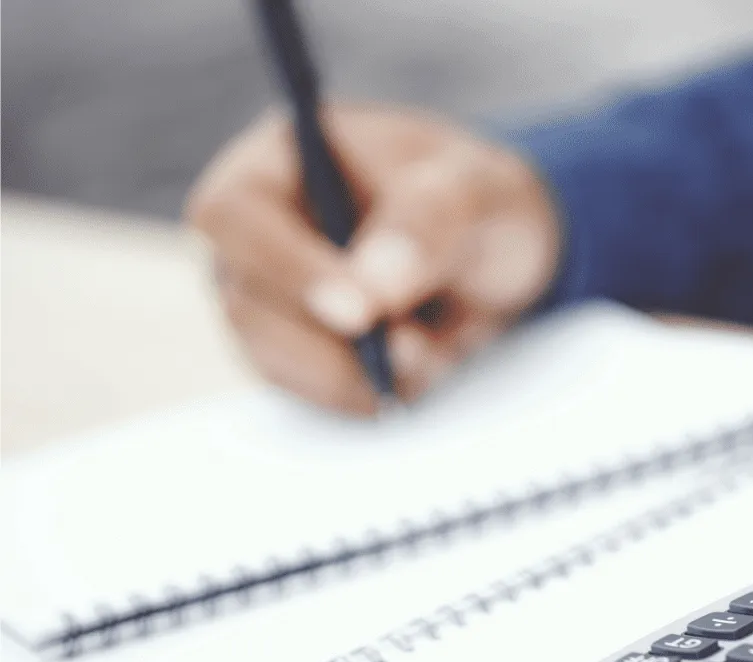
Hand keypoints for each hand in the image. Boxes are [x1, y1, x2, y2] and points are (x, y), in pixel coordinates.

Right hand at [186, 104, 560, 414]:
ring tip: (430, 351)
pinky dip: (365, 392)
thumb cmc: (477, 199)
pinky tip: (418, 368)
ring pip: (272, 358)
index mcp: (283, 159)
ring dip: (353, 374)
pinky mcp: (294, 352)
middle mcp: (256, 231)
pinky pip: (308, 391)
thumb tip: (372, 287)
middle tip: (414, 346)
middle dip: (332, 341)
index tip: (359, 313)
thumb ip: (429, 221)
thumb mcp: (480, 190)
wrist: (498, 252)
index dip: (286, 268)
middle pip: (245, 302)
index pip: (233, 214)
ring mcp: (267, 297)